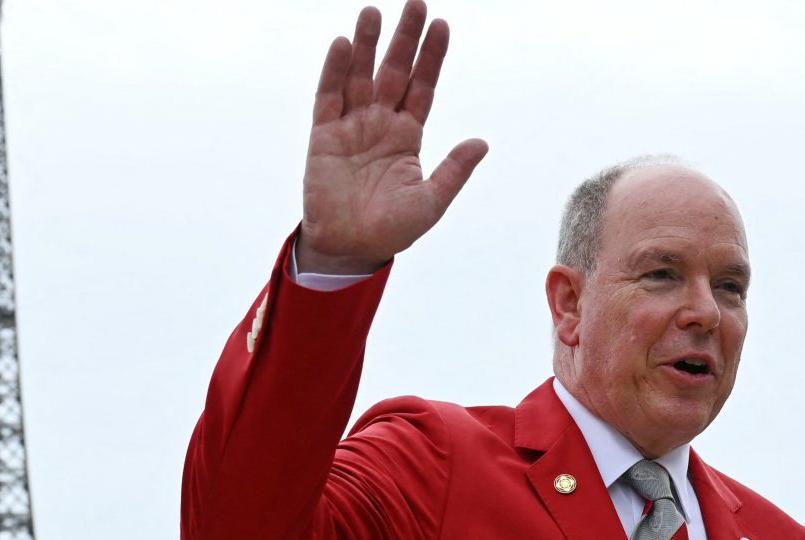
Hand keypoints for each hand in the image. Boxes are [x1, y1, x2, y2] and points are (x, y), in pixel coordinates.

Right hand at [298, 1, 487, 273]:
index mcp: (408, 136)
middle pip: (394, 72)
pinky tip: (344, 45)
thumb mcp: (431, 202)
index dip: (431, 58)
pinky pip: (328, 97)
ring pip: (361, 76)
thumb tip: (481, 142)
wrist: (351, 249)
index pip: (422, 87)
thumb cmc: (392, 229)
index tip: (442, 26)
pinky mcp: (323, 136)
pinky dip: (335, 71)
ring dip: (367, 45)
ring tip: (374, 12)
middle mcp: (380, 123)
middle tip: (415, 3)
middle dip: (404, 39)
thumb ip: (453, 170)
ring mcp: (351, 126)